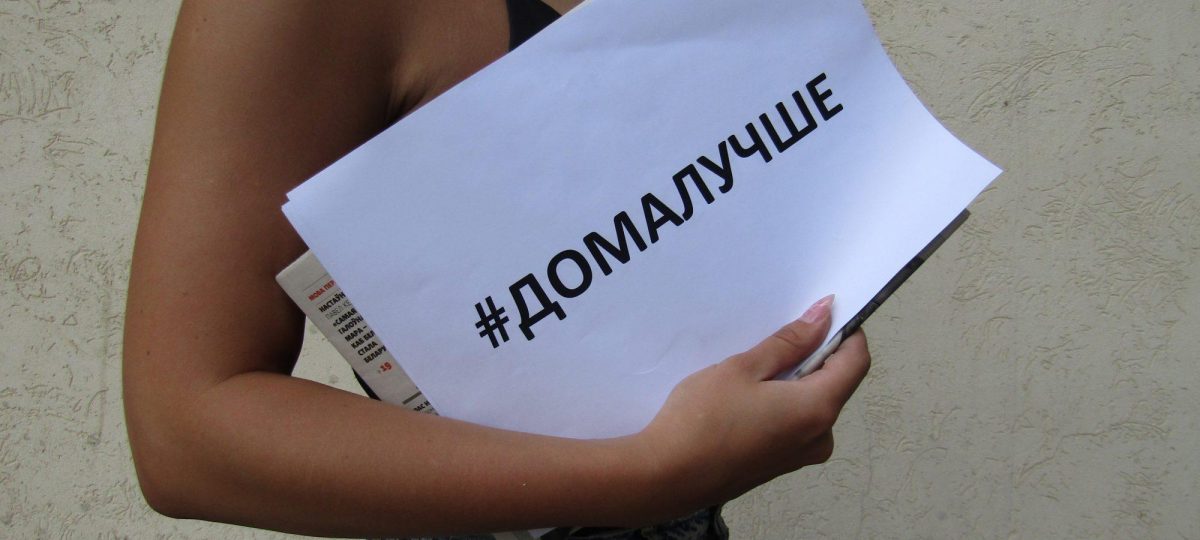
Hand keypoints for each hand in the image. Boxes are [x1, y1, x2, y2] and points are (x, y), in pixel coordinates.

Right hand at [635, 295, 869, 515]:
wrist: (668, 476)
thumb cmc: (702, 421)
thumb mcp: (744, 368)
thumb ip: (789, 342)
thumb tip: (823, 317)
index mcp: (818, 410)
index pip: (856, 361)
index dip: (845, 332)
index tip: (822, 314)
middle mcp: (820, 436)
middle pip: (837, 383)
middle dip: (815, 356)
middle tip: (775, 339)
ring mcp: (801, 455)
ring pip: (814, 403)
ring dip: (795, 380)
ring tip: (754, 371)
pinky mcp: (781, 464)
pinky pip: (797, 423)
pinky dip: (784, 402)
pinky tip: (748, 398)